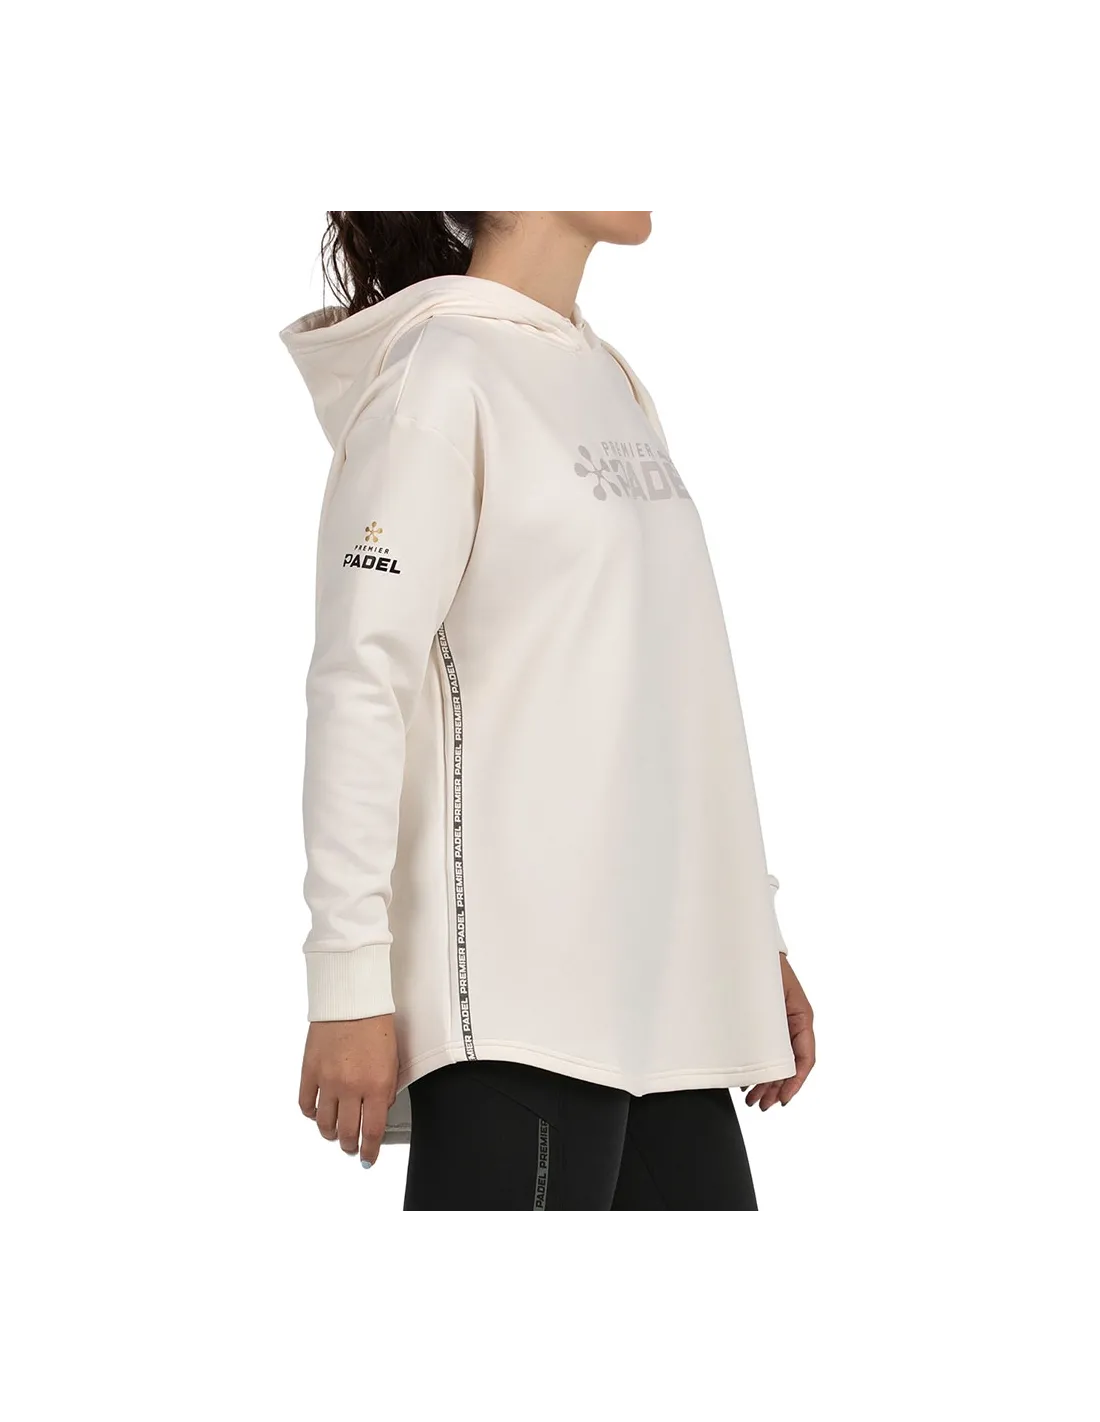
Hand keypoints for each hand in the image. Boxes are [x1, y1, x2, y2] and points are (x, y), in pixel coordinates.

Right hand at [298, 1014, 398, 1166]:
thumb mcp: (392, 1061)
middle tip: (352, 1147)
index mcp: (377, 1086)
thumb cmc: (376, 1025)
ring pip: (324, 1124)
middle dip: (350, 1146)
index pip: (371, 1132)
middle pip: (346, 1134)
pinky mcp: (309, 1072)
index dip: (369, 1152)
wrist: (352, 1000)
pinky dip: (312, 1114)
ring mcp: (328, 1081)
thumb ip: (386, 1090)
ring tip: (334, 1133)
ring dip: (330, 1134)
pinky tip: (318, 1113)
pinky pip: (306, 1105)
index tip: (368, 1158)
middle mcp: (351, 1088)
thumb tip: (379, 1110)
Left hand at [743, 955, 815, 1110]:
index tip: (782, 1098)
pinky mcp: (763, 1023)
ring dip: (767, 1083)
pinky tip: (747, 1082)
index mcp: (801, 1017)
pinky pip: (766, 1050)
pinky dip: (759, 1068)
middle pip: (790, 1064)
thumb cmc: (760, 965)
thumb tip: (761, 1057)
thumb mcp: (767, 995)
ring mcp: (778, 1023)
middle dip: (777, 1088)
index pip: (805, 1057)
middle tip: (761, 1105)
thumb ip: (769, 1023)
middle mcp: (793, 1023)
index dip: (795, 1082)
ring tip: (752, 1100)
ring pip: (778, 1061)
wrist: (745, 945)